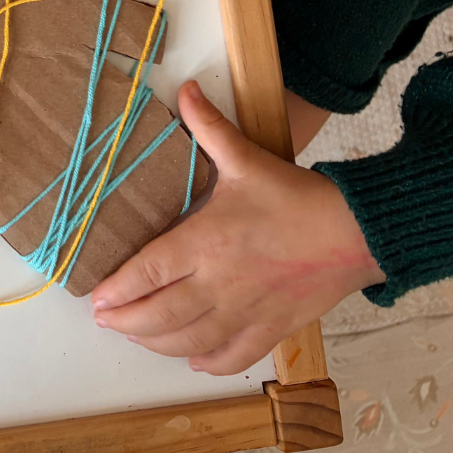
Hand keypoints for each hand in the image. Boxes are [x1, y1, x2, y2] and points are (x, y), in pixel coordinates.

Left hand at [91, 81, 383, 375]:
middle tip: (106, 320)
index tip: (96, 298)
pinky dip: (208, 362)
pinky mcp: (272, 329)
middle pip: (162, 314)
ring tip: (137, 336)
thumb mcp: (246, 158)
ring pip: (191, 341)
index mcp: (206, 242)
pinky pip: (233, 356)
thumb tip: (186, 89)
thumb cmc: (296, 197)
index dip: (119, 289)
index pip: (149, 272)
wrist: (356, 231)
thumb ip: (209, 127)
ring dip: (158, 344)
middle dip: (128, 322)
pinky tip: (192, 359)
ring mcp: (247, 311)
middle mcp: (221, 283)